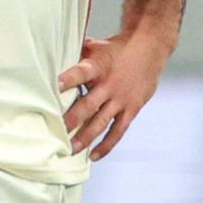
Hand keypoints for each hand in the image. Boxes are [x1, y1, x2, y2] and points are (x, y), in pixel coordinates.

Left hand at [59, 26, 173, 159]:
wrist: (149, 47)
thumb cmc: (117, 48)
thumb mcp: (96, 46)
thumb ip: (77, 56)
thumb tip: (52, 56)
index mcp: (98, 66)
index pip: (81, 73)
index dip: (69, 79)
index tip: (55, 87)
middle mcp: (109, 84)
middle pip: (89, 104)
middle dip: (72, 119)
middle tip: (58, 132)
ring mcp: (121, 99)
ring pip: (101, 121)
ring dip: (85, 137)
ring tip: (71, 149)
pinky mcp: (131, 109)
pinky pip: (118, 130)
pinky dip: (106, 145)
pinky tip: (94, 155)